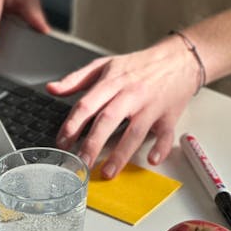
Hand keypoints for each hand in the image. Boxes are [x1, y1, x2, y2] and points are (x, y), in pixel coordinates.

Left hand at [47, 36, 200, 177]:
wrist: (178, 58)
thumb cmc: (139, 65)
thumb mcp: (104, 65)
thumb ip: (76, 79)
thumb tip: (52, 89)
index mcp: (112, 82)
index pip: (88, 104)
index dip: (72, 124)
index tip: (62, 142)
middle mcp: (130, 94)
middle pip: (108, 120)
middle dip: (93, 143)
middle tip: (81, 162)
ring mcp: (150, 106)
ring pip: (134, 132)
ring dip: (121, 154)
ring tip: (107, 172)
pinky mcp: (169, 115)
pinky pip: (165, 133)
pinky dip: (160, 147)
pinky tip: (152, 160)